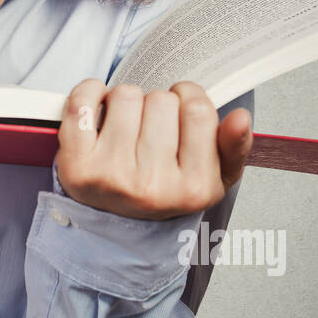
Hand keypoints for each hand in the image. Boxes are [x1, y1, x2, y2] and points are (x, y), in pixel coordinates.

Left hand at [55, 80, 251, 220]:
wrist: (116, 225)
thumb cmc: (165, 189)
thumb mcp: (213, 176)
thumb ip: (234, 146)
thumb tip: (241, 117)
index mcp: (194, 188)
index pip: (198, 111)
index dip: (189, 97)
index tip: (182, 106)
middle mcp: (153, 186)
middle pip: (161, 100)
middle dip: (158, 104)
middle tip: (151, 125)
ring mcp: (111, 176)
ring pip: (126, 95)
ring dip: (127, 100)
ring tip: (128, 124)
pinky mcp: (76, 165)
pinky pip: (82, 101)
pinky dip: (90, 92)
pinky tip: (99, 107)